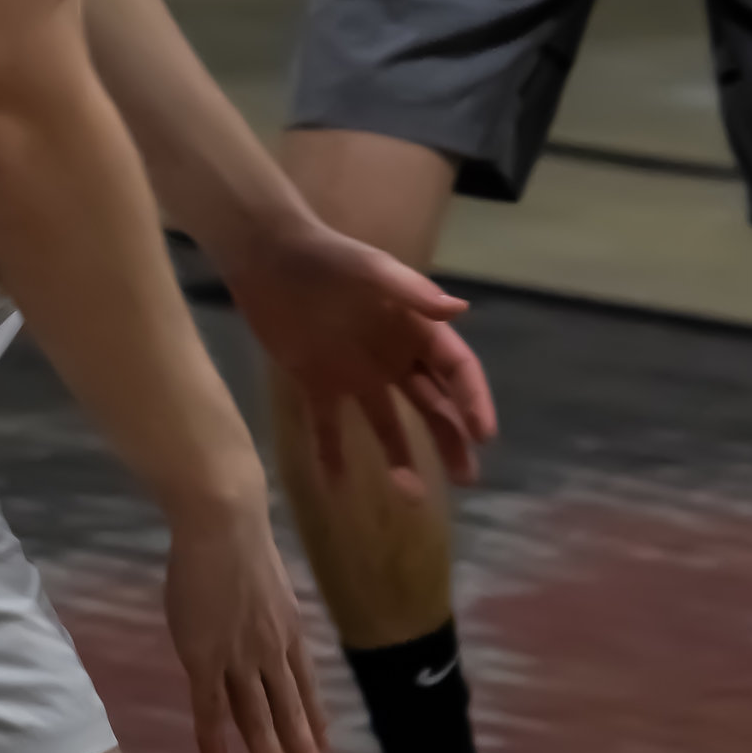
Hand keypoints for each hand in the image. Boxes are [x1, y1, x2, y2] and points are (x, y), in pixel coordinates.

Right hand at [163, 494, 334, 752]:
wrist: (223, 525)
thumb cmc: (238, 542)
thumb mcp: (266, 586)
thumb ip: (262, 615)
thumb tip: (255, 624)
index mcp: (290, 633)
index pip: (306, 691)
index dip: (314, 724)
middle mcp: (272, 653)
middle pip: (291, 715)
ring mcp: (239, 659)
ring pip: (260, 722)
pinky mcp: (204, 659)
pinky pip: (211, 711)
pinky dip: (215, 744)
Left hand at [227, 219, 495, 492]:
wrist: (268, 257)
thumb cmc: (328, 258)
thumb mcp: (373, 271)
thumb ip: (414, 292)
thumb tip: (461, 310)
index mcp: (413, 327)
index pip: (455, 369)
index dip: (473, 400)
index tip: (483, 435)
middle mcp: (391, 356)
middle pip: (432, 403)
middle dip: (451, 439)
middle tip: (467, 478)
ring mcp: (355, 374)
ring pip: (387, 423)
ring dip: (402, 458)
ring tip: (413, 495)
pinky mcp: (316, 383)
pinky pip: (327, 427)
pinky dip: (331, 456)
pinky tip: (337, 487)